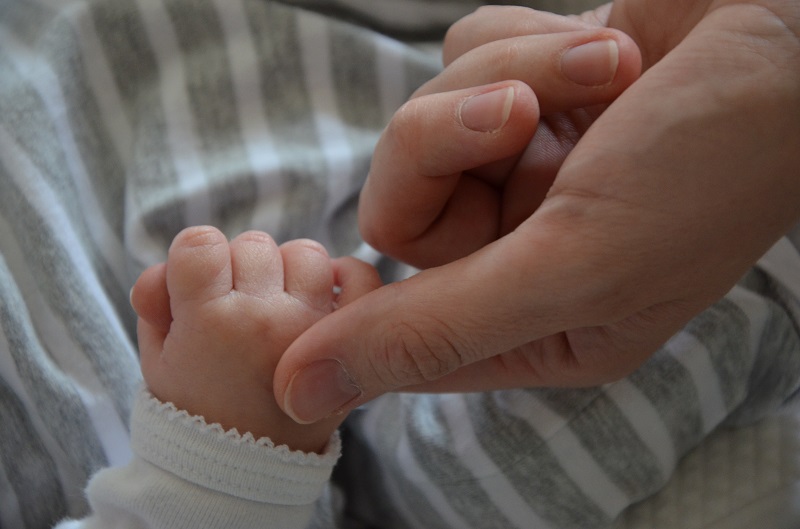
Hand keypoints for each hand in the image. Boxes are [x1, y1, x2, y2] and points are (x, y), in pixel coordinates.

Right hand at [131, 226, 380, 451]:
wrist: (245, 470)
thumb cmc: (196, 409)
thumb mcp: (156, 360)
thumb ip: (154, 300)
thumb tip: (172, 266)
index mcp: (209, 323)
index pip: (201, 243)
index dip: (195, 259)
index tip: (199, 283)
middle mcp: (265, 321)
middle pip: (254, 245)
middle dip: (238, 268)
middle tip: (236, 306)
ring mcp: (313, 330)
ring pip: (305, 253)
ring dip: (288, 272)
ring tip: (276, 305)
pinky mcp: (349, 343)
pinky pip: (360, 279)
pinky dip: (346, 278)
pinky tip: (322, 295)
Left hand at [274, 2, 799, 424]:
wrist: (792, 31)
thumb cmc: (711, 164)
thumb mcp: (572, 268)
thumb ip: (434, 333)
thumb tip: (301, 392)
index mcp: (541, 323)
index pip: (406, 331)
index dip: (363, 302)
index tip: (328, 271)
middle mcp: (525, 250)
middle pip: (401, 205)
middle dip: (447, 139)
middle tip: (522, 113)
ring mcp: (524, 165)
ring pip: (426, 121)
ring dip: (506, 77)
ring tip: (604, 70)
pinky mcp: (527, 87)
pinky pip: (461, 59)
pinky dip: (523, 40)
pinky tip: (603, 49)